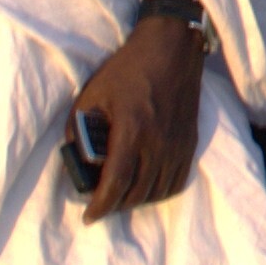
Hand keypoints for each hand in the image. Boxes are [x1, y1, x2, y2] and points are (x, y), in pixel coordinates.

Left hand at [70, 5, 207, 219]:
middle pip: (137, 193)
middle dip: (116, 205)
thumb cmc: (128, 68)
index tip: (89, 216)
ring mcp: (178, 144)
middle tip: (102, 204)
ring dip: (138, 200)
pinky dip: (160, 190)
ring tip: (122, 196)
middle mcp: (158, 142)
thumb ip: (80, 128)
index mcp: (132, 130)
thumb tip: (75, 157)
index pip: (116, 183)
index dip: (100, 206)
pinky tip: (147, 186)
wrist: (172, 47)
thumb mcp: (93, 94)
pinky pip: (177, 180)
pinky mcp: (190, 141)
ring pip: (158, 191)